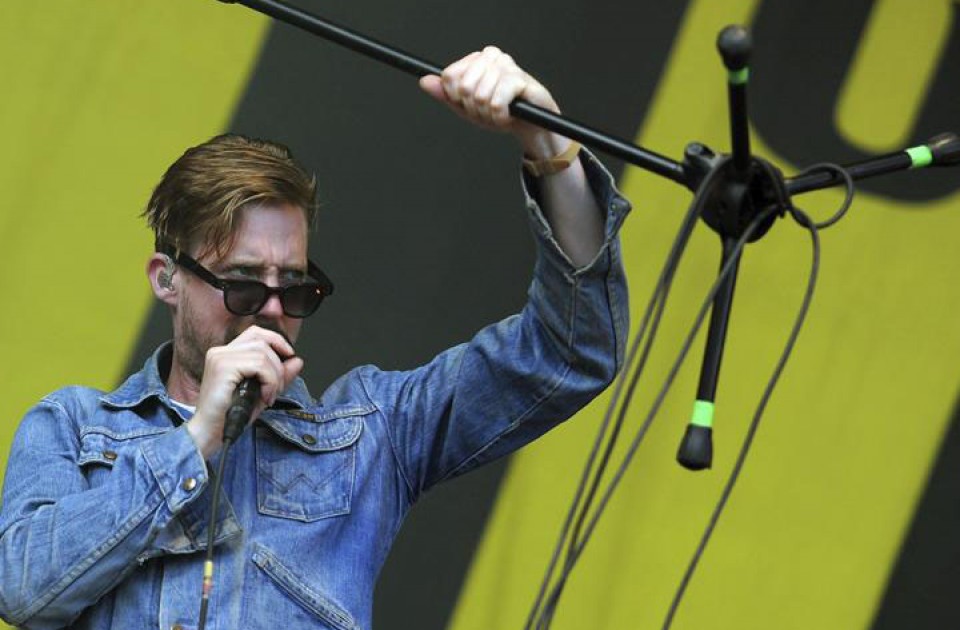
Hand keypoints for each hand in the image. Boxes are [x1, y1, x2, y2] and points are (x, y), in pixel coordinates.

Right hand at [187, 326, 303, 456]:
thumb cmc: (230, 416)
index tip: (289, 355)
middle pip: (262, 341)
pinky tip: (264, 398)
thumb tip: (297, 361)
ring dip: (274, 377)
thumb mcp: (262, 392)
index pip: (255, 333)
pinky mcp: (223, 367)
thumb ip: (279, 375)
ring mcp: (220, 358)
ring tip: (268, 396)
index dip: (276, 340)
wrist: (210, 433)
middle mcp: (221, 352)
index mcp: (226, 354)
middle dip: (278, 365)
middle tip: (276, 388)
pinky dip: (269, 382)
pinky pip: (259, 366)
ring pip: (263, 354)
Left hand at [419, 46, 571, 159]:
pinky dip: (500, 117)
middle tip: (488, 112)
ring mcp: (507, 66)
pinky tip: (509, 115)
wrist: (531, 125)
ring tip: (501, 114)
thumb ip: (446, 95)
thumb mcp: (467, 107)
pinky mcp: (519, 79)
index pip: (450, 76)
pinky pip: (496, 103)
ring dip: (489, 115)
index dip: (457, 98)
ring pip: (479, 96)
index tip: (471, 104)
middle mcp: (492, 56)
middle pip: (463, 87)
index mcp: (477, 59)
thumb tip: (424, 81)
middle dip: (474, 109)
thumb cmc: (501, 113)